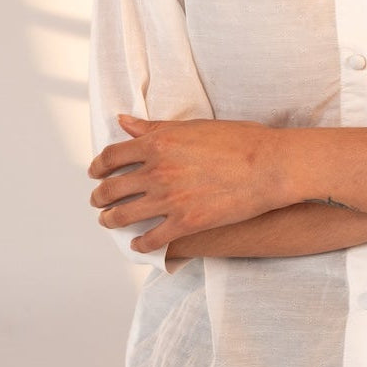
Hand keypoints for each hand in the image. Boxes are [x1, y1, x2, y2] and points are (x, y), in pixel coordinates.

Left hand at [88, 115, 285, 253]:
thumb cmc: (240, 140)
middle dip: (99, 197)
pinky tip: (139, 244)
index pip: (111, 156)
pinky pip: (150, 240)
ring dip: (110, 220)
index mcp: (158, 143)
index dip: (98, 167)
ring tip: (110, 221)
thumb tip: (124, 122)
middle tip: (98, 200)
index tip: (96, 172)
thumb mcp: (195, 126)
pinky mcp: (185, 224)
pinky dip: (140, 244)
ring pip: (122, 216)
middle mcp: (157, 171)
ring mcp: (169, 200)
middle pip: (110, 189)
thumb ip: (156, 127)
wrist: (270, 165)